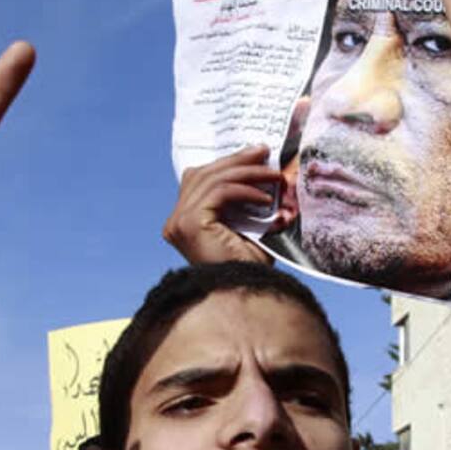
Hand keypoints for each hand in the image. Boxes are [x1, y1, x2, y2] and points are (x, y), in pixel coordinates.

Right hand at [163, 145, 292, 264]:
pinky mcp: (189, 224)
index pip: (201, 180)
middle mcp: (175, 221)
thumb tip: (265, 169)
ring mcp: (179, 222)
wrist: (245, 297)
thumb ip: (246, 200)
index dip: (228, 163)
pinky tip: (265, 198)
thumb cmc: (248, 270)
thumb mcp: (248, 226)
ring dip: (247, 173)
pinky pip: (219, 193)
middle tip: (265, 152)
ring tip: (275, 176)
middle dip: (238, 161)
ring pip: (213, 179)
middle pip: (205, 174)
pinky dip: (244, 190)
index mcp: (183, 222)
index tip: (257, 154)